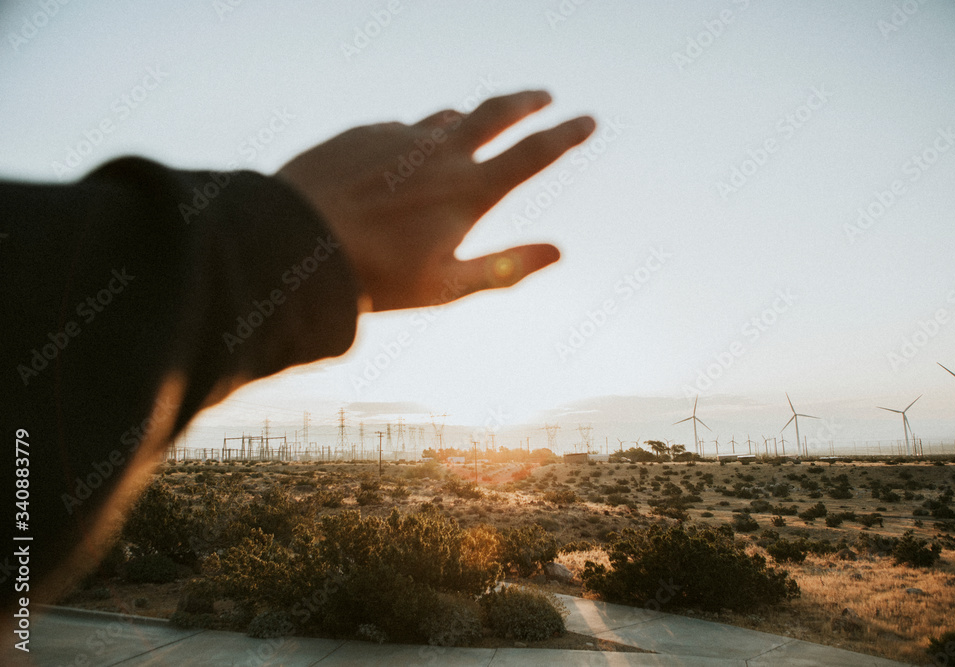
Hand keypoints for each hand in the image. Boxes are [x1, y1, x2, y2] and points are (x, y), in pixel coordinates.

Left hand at [276, 90, 594, 311]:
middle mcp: (440, 153)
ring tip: (474, 128)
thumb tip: (560, 252)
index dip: (568, 134)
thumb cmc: (376, 277)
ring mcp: (399, 137)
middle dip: (527, 101)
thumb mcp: (448, 287)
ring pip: (446, 118)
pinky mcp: (363, 134)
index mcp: (469, 190)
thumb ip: (506, 268)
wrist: (295, 243)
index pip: (534, 153)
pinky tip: (404, 157)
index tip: (588, 120)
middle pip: (497, 112)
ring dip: (469, 120)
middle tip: (544, 96)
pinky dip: (416, 139)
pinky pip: (400, 129)